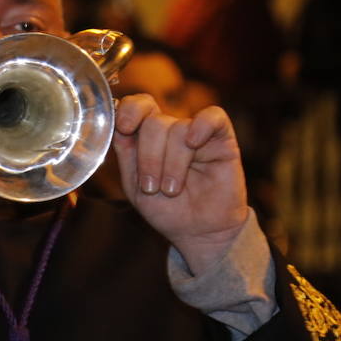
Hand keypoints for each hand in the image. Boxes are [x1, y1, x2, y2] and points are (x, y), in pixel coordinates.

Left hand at [111, 96, 249, 273]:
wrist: (199, 233)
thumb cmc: (167, 210)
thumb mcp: (134, 185)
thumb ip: (125, 153)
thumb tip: (117, 125)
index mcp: (147, 138)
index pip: (138, 106)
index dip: (130, 111)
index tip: (125, 128)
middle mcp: (171, 131)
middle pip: (154, 122)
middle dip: (149, 157)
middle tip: (152, 187)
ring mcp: (197, 133)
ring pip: (178, 128)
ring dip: (171, 163)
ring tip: (172, 189)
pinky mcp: (222, 140)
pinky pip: (213, 117)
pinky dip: (201, 125)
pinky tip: (194, 142)